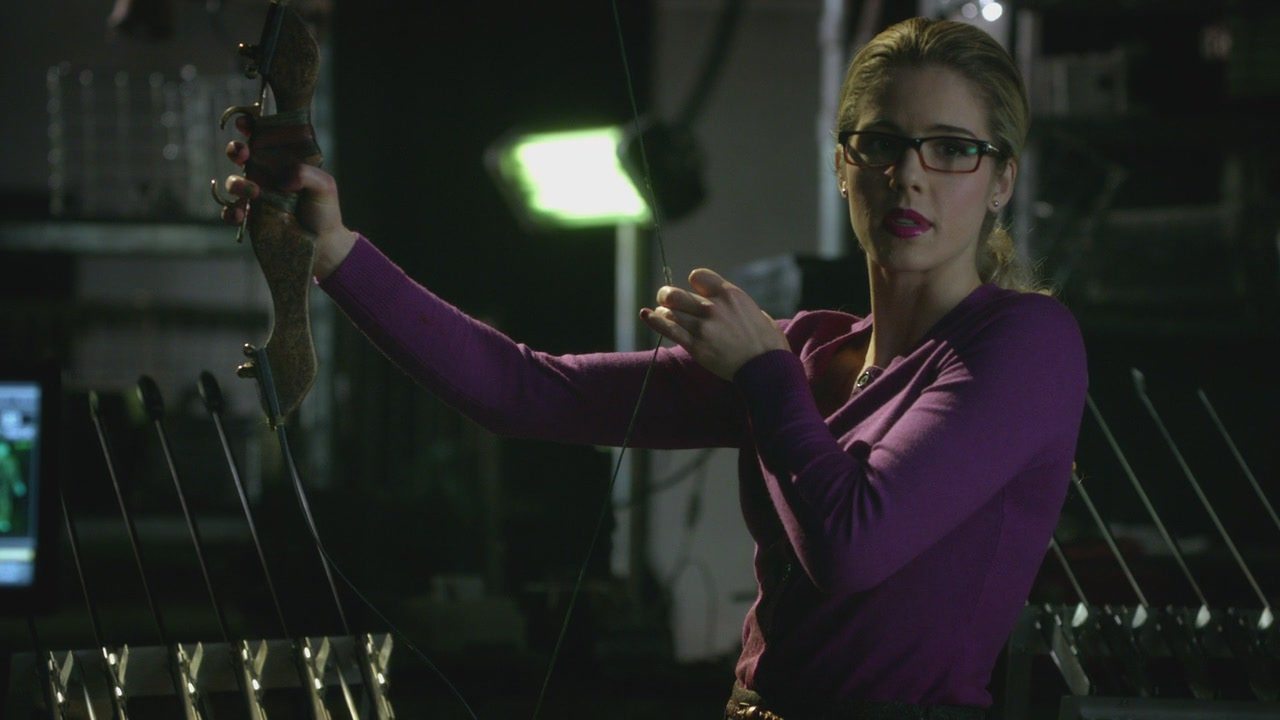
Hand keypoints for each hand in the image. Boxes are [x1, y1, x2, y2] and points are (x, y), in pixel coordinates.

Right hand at [220, 117, 355, 278]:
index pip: (263, 136)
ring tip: (254, 192)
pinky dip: (230, 211)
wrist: (323, 246)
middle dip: (236, 149)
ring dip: (236, 183)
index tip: (245, 123)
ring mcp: (256, 195)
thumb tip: (283, 180)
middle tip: (243, 153)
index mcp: (283, 160)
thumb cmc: (325, 211)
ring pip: (233, 182)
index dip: (250, 125)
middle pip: (241, 154)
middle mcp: (266, 174)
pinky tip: (240, 214)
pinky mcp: (250, 217)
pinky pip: (229, 211)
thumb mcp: (324, 186)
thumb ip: (306, 174)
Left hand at [640, 268, 788, 380]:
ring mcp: (703, 327)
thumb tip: (725, 305)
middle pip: (676, 294)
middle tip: (665, 299)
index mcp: (730, 295)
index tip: (693, 289)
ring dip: (664, 312)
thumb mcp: (755, 311)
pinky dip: (655, 321)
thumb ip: (734, 305)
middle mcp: (713, 308)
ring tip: (662, 314)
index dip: (693, 281)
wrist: (767, 366)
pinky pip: (670, 330)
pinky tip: (647, 315)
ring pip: (671, 313)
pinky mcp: (696, 346)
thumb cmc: (767, 341)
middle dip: (667, 295)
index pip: (698, 276)